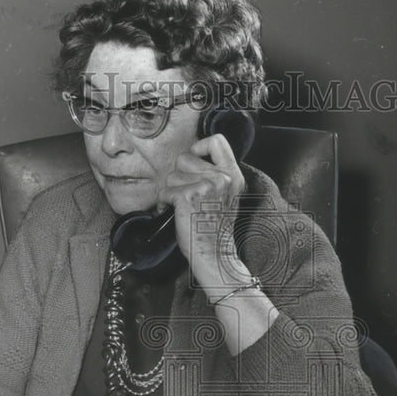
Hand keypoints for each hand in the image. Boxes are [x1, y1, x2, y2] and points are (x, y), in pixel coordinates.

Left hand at [158, 133, 244, 278]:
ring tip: (181, 207)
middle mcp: (221, 178)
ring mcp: (205, 186)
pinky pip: (164, 191)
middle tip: (184, 195)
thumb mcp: (226, 197)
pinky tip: (173, 213)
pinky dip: (163, 204)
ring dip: (170, 192)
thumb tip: (192, 158)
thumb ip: (216, 176)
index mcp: (233, 175)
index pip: (217, 141)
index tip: (193, 161)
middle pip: (183, 158)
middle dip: (178, 176)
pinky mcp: (187, 197)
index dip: (199, 146)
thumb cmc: (215, 230)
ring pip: (171, 175)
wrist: (214, 254)